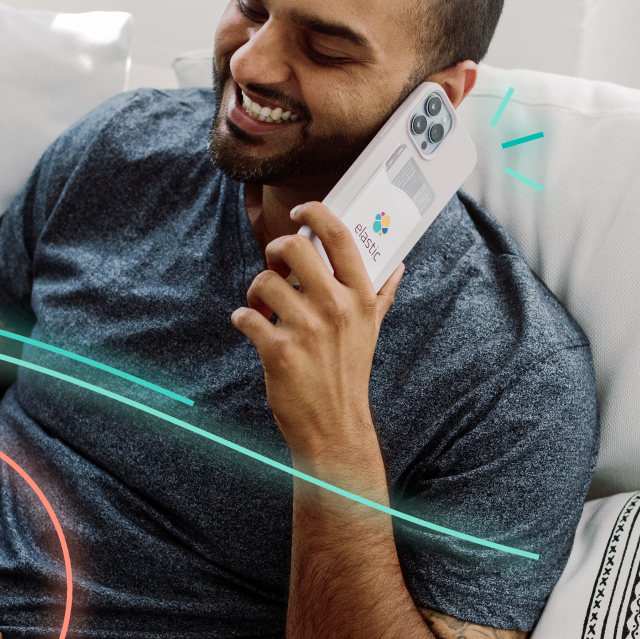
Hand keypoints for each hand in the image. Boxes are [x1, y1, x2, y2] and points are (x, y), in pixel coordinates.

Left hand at [231, 201, 404, 463]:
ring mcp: (307, 329)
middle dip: (276, 251)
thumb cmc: (349, 374)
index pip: (339, 236)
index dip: (315, 213)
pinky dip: (241, 318)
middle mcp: (336, 308)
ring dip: (255, 291)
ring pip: (264, 281)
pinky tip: (250, 326)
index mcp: (360, 297)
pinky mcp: (279, 351)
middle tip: (275, 266)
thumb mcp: (371, 330)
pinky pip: (246, 316)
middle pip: (294, 247)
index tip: (300, 212)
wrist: (335, 426)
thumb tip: (398, 265)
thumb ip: (381, 295)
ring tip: (262, 307)